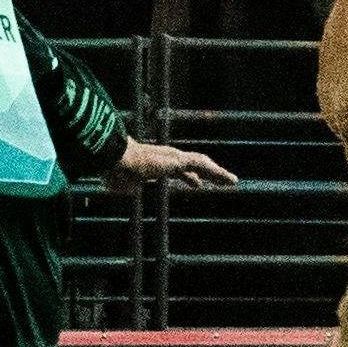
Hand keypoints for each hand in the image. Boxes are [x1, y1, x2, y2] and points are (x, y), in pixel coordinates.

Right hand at [116, 137, 242, 193]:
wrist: (116, 159)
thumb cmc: (115, 170)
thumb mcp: (121, 184)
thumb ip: (127, 187)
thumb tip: (131, 189)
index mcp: (156, 163)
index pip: (177, 170)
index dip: (189, 177)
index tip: (197, 183)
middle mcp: (167, 157)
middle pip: (194, 165)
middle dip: (208, 173)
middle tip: (221, 180)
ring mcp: (173, 157)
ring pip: (202, 164)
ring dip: (218, 172)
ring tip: (232, 180)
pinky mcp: (178, 160)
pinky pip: (203, 165)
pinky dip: (217, 172)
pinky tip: (228, 179)